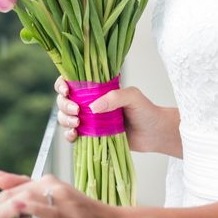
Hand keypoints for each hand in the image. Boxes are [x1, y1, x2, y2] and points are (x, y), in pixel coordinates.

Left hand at [0, 170, 132, 217]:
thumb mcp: (50, 203)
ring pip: (20, 202)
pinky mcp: (68, 212)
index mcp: (44, 183)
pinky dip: (30, 206)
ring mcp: (59, 198)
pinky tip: (16, 206)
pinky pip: (46, 208)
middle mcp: (49, 185)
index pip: (6, 195)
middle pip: (7, 198)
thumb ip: (25, 188)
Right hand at [54, 76, 170, 153]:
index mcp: (97, 88)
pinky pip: (72, 135)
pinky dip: (69, 135)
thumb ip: (115, 97)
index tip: (66, 90)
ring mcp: (89, 120)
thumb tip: (93, 107)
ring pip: (65, 117)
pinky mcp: (91, 136)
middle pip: (64, 100)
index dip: (63, 84)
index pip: (73, 81)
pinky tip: (74, 135)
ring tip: (77, 123)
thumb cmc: (145, 111)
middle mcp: (90, 102)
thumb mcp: (133, 97)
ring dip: (65, 120)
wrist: (154, 134)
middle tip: (77, 111)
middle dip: (64, 105)